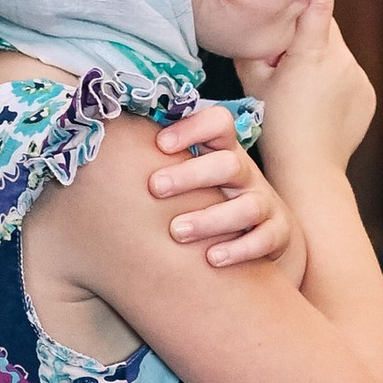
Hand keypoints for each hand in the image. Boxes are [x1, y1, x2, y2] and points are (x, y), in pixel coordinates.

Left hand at [144, 96, 295, 270]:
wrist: (263, 232)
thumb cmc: (210, 199)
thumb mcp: (195, 176)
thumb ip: (164, 162)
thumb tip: (105, 145)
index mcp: (223, 153)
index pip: (218, 124)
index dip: (193, 128)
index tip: (159, 144)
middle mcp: (246, 176)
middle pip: (229, 164)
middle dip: (191, 175)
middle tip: (154, 188)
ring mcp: (264, 204)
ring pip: (248, 206)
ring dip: (210, 219)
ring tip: (176, 231)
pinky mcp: (277, 233)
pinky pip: (265, 239)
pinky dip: (240, 249)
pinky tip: (211, 258)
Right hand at [249, 0, 375, 182]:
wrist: (310, 170)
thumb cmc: (274, 127)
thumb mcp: (253, 82)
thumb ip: (255, 47)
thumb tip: (257, 24)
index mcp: (312, 53)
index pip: (318, 4)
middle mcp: (342, 61)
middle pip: (325, 30)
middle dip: (307, 37)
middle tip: (285, 61)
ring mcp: (359, 78)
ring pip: (336, 54)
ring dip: (321, 62)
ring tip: (303, 93)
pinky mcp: (368, 94)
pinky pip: (349, 75)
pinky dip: (335, 82)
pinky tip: (320, 106)